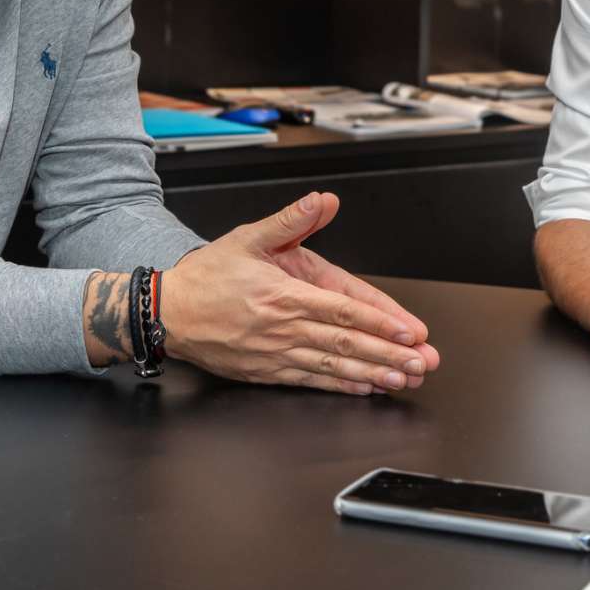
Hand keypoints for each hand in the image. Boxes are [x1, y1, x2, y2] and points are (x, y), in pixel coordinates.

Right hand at [161, 191, 440, 395]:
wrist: (168, 312)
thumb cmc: (209, 276)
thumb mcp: (248, 237)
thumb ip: (290, 220)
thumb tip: (322, 201)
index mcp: (284, 294)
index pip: (343, 309)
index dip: (380, 322)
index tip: (409, 332)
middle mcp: (284, 328)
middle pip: (346, 343)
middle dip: (388, 355)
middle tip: (422, 362)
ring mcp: (276, 354)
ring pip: (333, 366)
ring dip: (372, 375)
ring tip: (403, 379)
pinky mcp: (266, 372)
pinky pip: (310, 380)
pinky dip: (340, 386)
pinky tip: (365, 388)